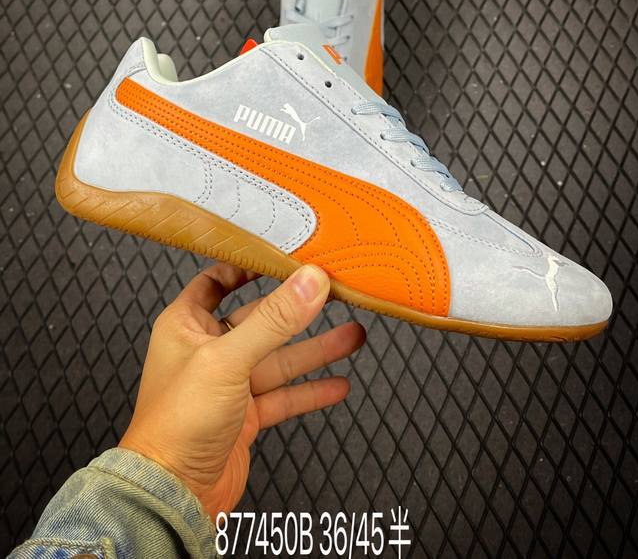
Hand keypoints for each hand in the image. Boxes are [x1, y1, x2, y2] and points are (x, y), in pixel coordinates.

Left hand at [119, 263, 364, 518]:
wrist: (171, 495)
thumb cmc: (176, 425)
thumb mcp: (228, 359)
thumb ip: (274, 320)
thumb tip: (310, 282)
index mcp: (186, 325)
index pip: (217, 281)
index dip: (247, 266)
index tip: (281, 254)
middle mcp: (207, 351)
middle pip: (260, 320)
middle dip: (299, 311)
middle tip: (335, 295)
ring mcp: (227, 385)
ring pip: (278, 359)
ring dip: (315, 350)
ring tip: (353, 337)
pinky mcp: (244, 416)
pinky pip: (283, 395)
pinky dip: (310, 390)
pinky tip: (337, 384)